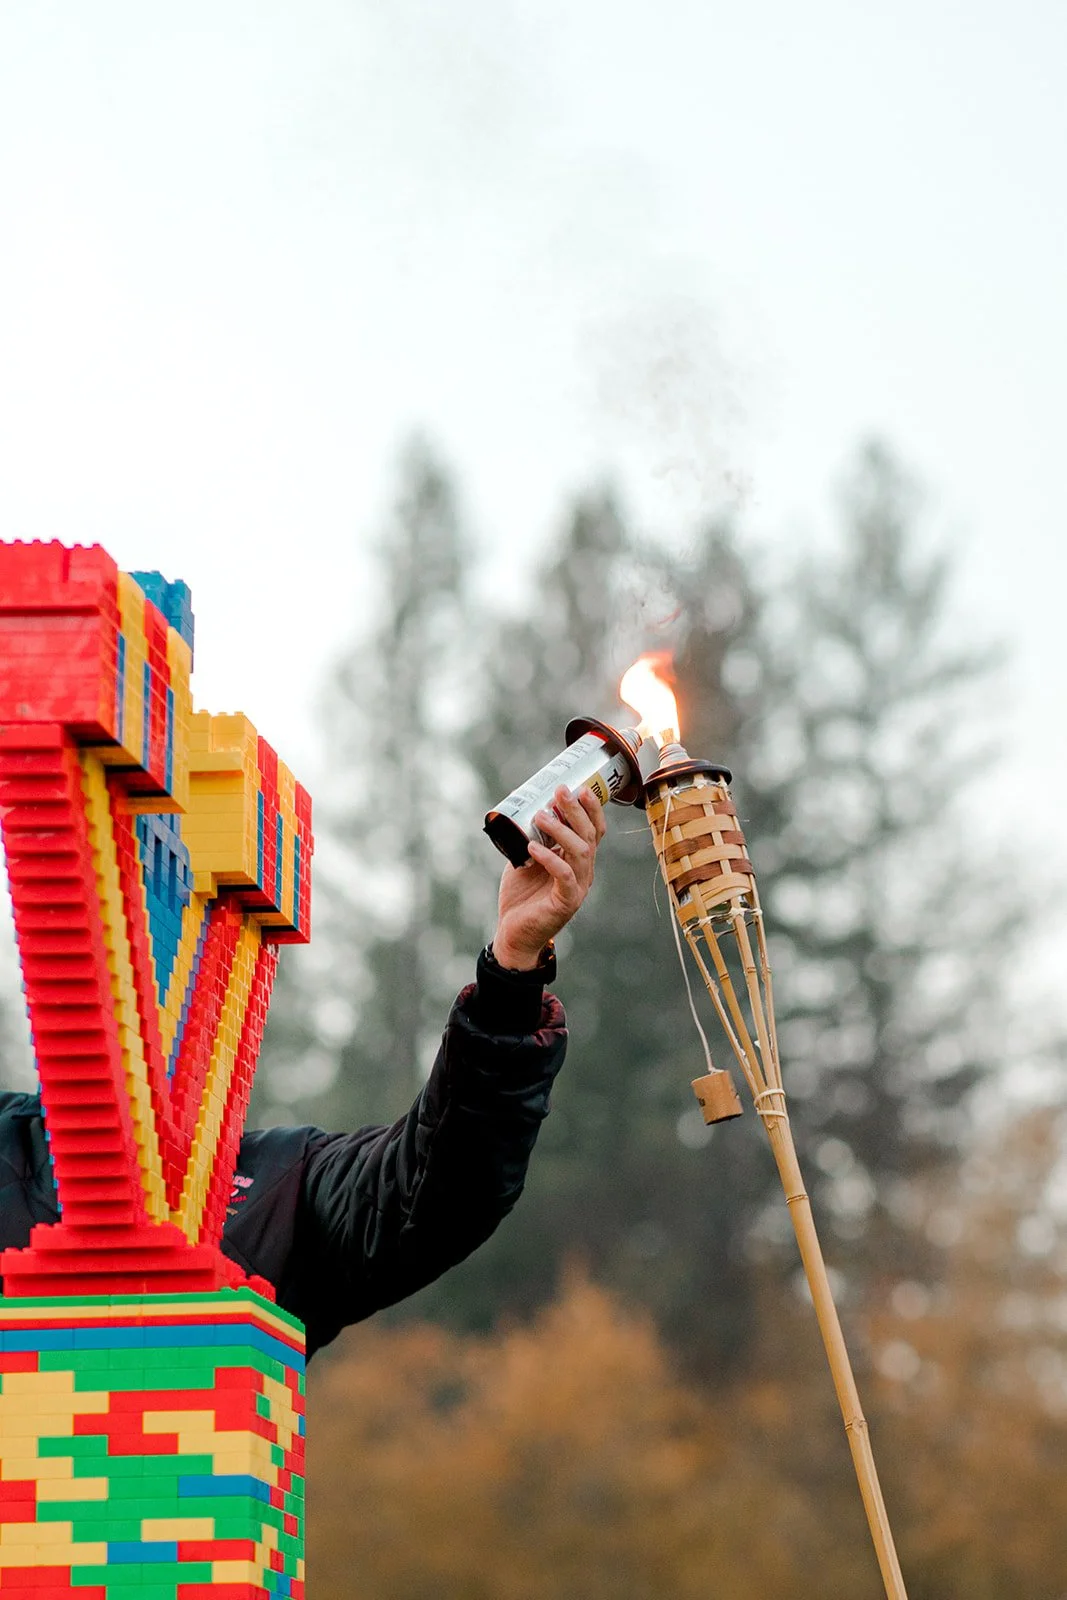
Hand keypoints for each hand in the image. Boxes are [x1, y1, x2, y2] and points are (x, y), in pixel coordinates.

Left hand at [491, 785, 606, 970]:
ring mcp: (576, 888)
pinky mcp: (564, 903)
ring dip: (561, 830)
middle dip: (577, 811)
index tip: (578, 787)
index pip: (594, 831)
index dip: (591, 809)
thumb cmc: (522, 897)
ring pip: (580, 852)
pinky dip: (550, 858)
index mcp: (578, 861)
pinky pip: (564, 875)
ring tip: (541, 816)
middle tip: (561, 792)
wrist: (514, 934)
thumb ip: (531, 838)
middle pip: (589, 836)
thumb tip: (522, 809)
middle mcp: (583, 873)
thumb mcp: (526, 859)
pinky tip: (533, 847)